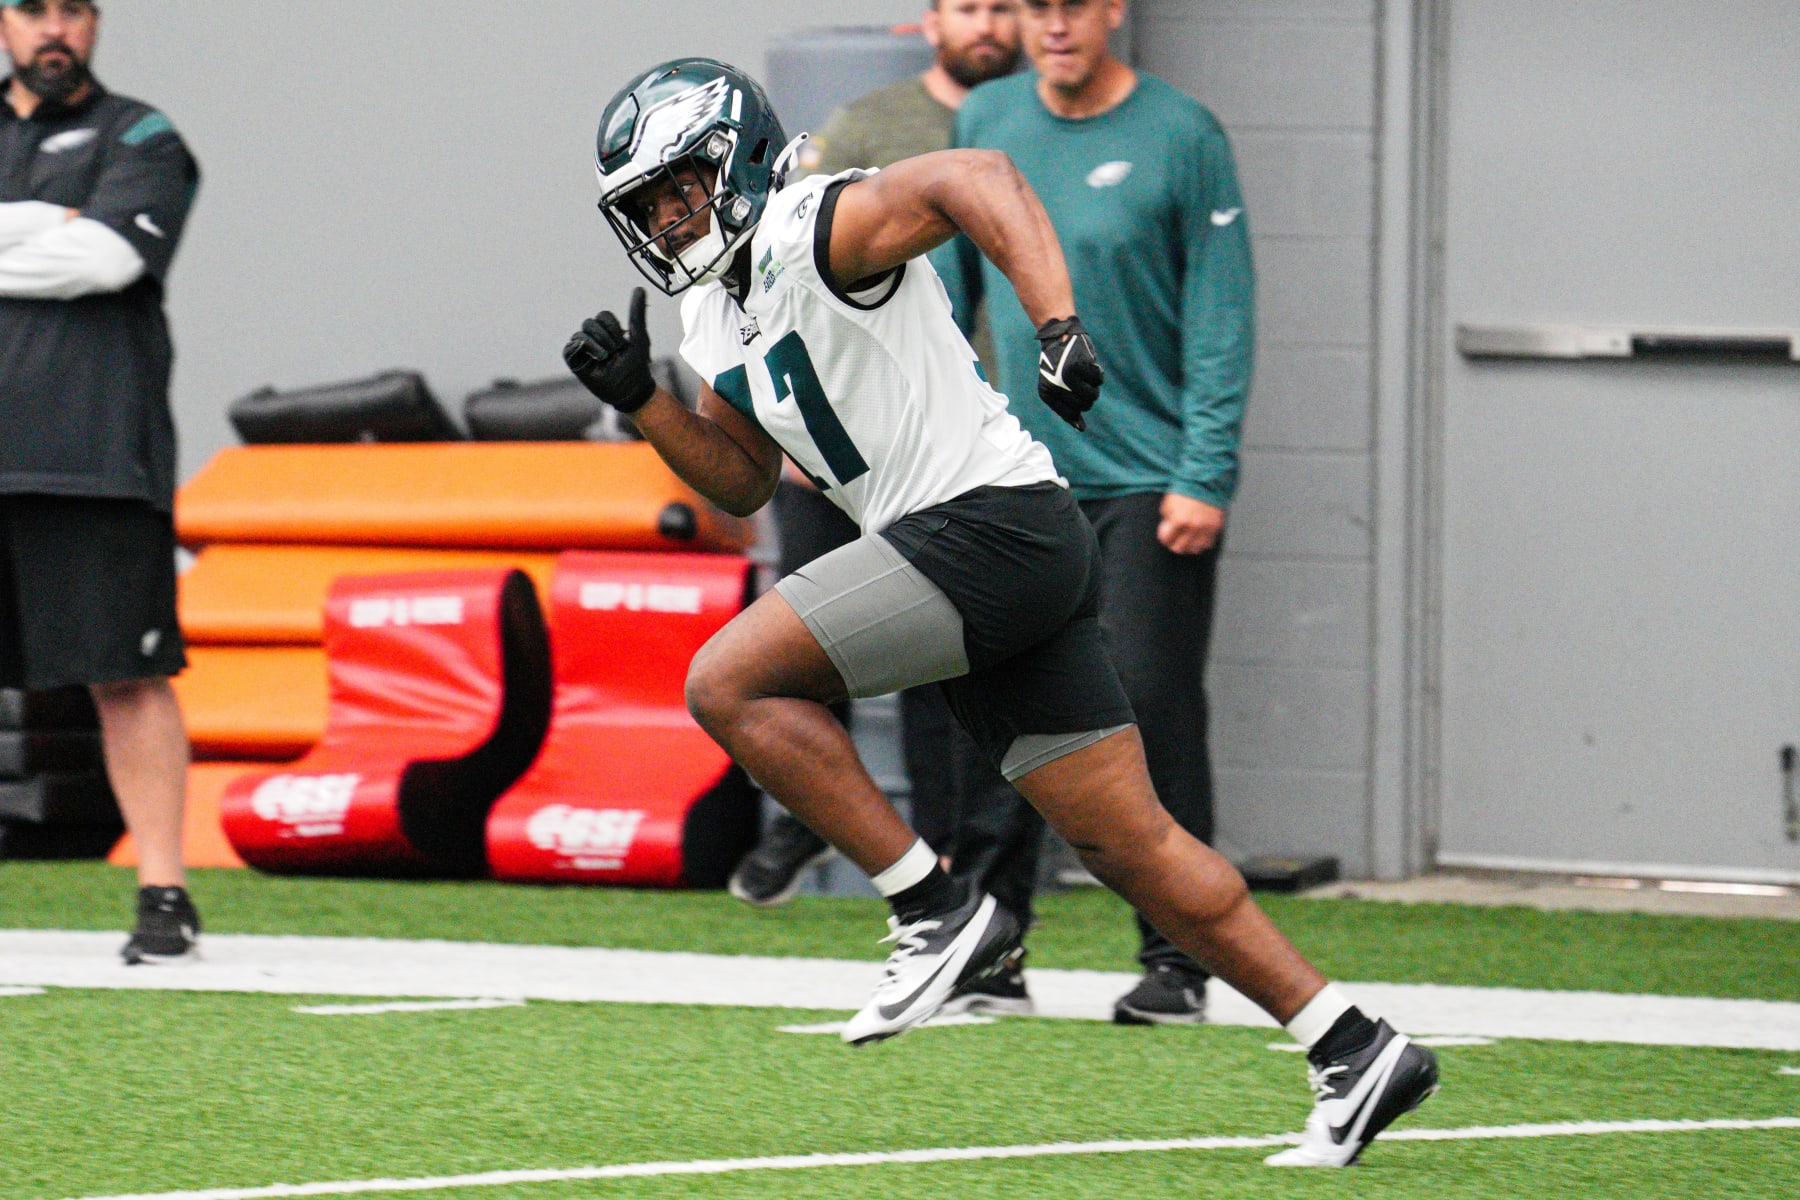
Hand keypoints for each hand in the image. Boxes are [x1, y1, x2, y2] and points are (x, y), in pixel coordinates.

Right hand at [563, 286, 655, 413]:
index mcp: (607, 331)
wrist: (632, 388)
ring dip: (598, 345)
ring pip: (581, 333)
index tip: (624, 342)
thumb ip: (637, 313)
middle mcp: (593, 338)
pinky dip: (585, 349)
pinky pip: (571, 347)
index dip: (614, 326)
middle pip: (590, 322)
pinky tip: (597, 358)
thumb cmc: (636, 364)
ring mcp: (583, 350)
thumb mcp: (639, 336)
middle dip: (606, 336)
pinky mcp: (574, 362)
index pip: (603, 315)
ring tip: (607, 358)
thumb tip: (640, 288)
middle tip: (616, 351)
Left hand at [1034, 315, 1102, 430]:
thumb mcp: (1058, 387)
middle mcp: (1056, 386)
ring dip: (1094, 386)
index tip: (1079, 394)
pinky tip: (1090, 365)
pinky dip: (1098, 373)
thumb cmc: (1059, 364)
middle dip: (1088, 396)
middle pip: (1085, 406)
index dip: (1079, 406)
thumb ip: (1067, 408)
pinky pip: (1098, 379)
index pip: (1070, 414)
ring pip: (1093, 395)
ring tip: (1086, 375)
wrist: (1059, 336)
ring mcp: (1068, 376)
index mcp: (1047, 394)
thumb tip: (1081, 429)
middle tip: (1084, 382)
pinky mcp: (1080, 365)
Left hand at [1157, 493, 1224, 553]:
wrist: (1204, 482)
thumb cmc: (1184, 492)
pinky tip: (1197, 540)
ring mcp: (1205, 527)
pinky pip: (1208, 544)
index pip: (1166, 539)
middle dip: (1174, 545)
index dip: (1164, 539)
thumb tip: (1168, 533)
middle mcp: (1193, 526)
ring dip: (1188, 548)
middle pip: (1179, 548)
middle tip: (1174, 542)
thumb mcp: (1168, 505)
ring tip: (1186, 543)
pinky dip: (1201, 544)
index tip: (1165, 537)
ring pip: (1195, 549)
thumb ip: (1167, 521)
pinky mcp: (1215, 527)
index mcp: (1179, 520)